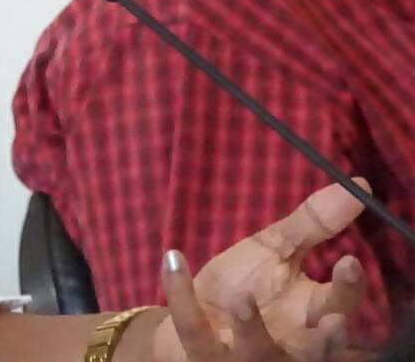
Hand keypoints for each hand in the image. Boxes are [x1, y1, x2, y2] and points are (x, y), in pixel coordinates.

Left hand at [151, 182, 368, 360]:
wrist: (193, 322)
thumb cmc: (245, 286)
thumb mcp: (276, 252)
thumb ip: (313, 225)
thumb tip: (358, 185)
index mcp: (308, 316)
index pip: (338, 307)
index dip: (347, 290)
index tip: (349, 261)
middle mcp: (285, 345)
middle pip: (314, 350)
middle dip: (326, 339)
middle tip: (333, 318)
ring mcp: (244, 354)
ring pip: (256, 352)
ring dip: (251, 328)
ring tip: (243, 300)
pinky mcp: (201, 350)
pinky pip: (191, 328)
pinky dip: (180, 294)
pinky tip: (172, 258)